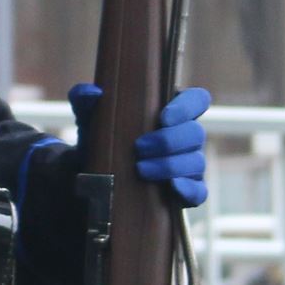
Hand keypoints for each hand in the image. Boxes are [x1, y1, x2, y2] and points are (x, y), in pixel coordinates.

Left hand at [70, 83, 209, 207]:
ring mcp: (190, 164)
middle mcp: (186, 136)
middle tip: (139, 147)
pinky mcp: (188, 190)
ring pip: (196, 162)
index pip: (197, 99)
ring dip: (169, 165)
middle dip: (168, 141)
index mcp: (172, 110)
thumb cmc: (102, 136)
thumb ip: (85, 98)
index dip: (187, 106)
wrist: (95, 173)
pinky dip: (188, 189)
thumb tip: (93, 94)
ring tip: (140, 169)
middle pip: (196, 133)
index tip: (163, 117)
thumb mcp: (89, 117)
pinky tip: (172, 186)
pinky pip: (199, 191)